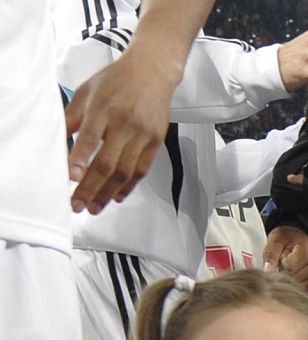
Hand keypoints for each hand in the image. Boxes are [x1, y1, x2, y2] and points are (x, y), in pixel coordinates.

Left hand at [64, 48, 184, 213]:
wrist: (152, 72)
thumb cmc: (119, 79)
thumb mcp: (88, 90)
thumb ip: (73, 115)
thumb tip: (60, 141)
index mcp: (104, 108)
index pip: (90, 139)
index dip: (81, 161)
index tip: (72, 178)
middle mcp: (125, 124)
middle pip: (107, 163)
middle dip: (91, 188)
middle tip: (78, 204)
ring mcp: (142, 135)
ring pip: (125, 172)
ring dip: (108, 193)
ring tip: (95, 207)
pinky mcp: (156, 142)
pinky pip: (142, 169)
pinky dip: (129, 186)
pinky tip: (118, 196)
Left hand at [262, 226, 307, 292]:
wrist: (297, 240)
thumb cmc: (288, 239)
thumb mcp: (276, 239)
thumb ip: (271, 253)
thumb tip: (269, 270)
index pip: (290, 268)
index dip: (279, 266)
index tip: (278, 259)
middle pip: (295, 279)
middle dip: (284, 274)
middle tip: (282, 264)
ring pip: (300, 288)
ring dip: (290, 281)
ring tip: (288, 269)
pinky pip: (306, 291)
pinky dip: (297, 287)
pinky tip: (293, 277)